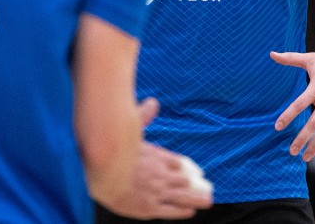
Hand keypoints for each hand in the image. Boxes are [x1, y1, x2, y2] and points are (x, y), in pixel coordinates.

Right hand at [101, 98, 211, 219]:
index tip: (199, 173)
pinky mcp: (150, 207)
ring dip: (197, 199)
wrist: (104, 174)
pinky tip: (190, 212)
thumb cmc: (114, 151)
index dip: (190, 169)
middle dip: (199, 187)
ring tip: (208, 201)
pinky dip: (182, 212)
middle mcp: (161, 174)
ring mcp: (157, 192)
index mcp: (157, 156)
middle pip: (185, 181)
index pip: (179, 163)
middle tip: (210, 191)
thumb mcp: (130, 128)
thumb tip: (153, 102)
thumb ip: (144, 116)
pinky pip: (171, 210)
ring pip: (183, 197)